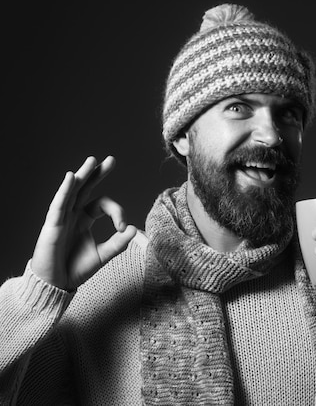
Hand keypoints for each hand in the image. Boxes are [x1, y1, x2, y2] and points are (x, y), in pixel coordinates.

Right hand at [31, 156, 136, 290]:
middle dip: (97, 174)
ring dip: (83, 175)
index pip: (102, 204)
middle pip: (85, 188)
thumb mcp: (102, 255)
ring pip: (72, 191)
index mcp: (84, 219)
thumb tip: (134, 229)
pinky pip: (58, 204)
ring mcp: (61, 218)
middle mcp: (72, 214)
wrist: (55, 285)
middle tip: (111, 160)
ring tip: (92, 161)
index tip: (122, 227)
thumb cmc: (75, 270)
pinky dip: (64, 190)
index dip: (116, 212)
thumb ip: (118, 243)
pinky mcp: (52, 225)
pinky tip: (71, 177)